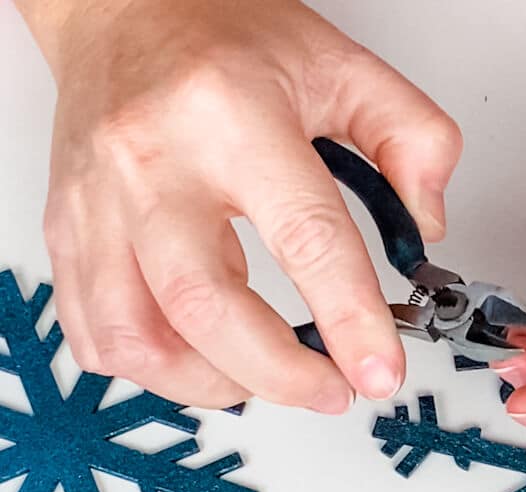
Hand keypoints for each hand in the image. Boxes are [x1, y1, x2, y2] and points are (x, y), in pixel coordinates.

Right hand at [32, 0, 460, 408]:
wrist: (122, 10)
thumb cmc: (224, 36)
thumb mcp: (345, 65)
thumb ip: (413, 141)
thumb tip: (427, 230)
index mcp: (233, 115)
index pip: (306, 238)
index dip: (351, 320)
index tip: (380, 372)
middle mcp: (153, 162)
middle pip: (208, 308)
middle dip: (281, 375)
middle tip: (330, 391)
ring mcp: (99, 202)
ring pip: (138, 338)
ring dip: (214, 383)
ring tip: (265, 377)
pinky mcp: (69, 230)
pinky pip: (96, 332)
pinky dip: (153, 369)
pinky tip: (200, 357)